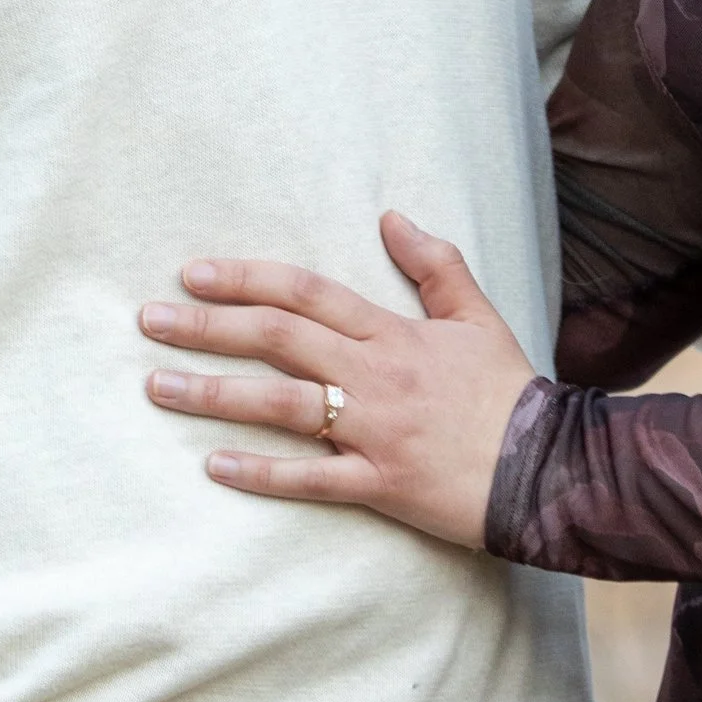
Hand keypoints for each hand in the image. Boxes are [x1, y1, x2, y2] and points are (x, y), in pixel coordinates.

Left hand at [141, 212, 532, 549]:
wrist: (551, 467)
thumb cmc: (510, 392)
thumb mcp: (478, 316)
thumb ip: (436, 264)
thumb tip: (392, 217)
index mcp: (394, 333)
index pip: (307, 293)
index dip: (248, 279)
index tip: (193, 275)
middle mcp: (376, 375)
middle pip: (280, 340)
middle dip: (210, 327)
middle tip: (149, 320)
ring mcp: (375, 431)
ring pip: (283, 406)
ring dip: (215, 394)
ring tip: (157, 387)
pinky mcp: (382, 484)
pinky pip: (312, 479)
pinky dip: (263, 473)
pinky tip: (214, 465)